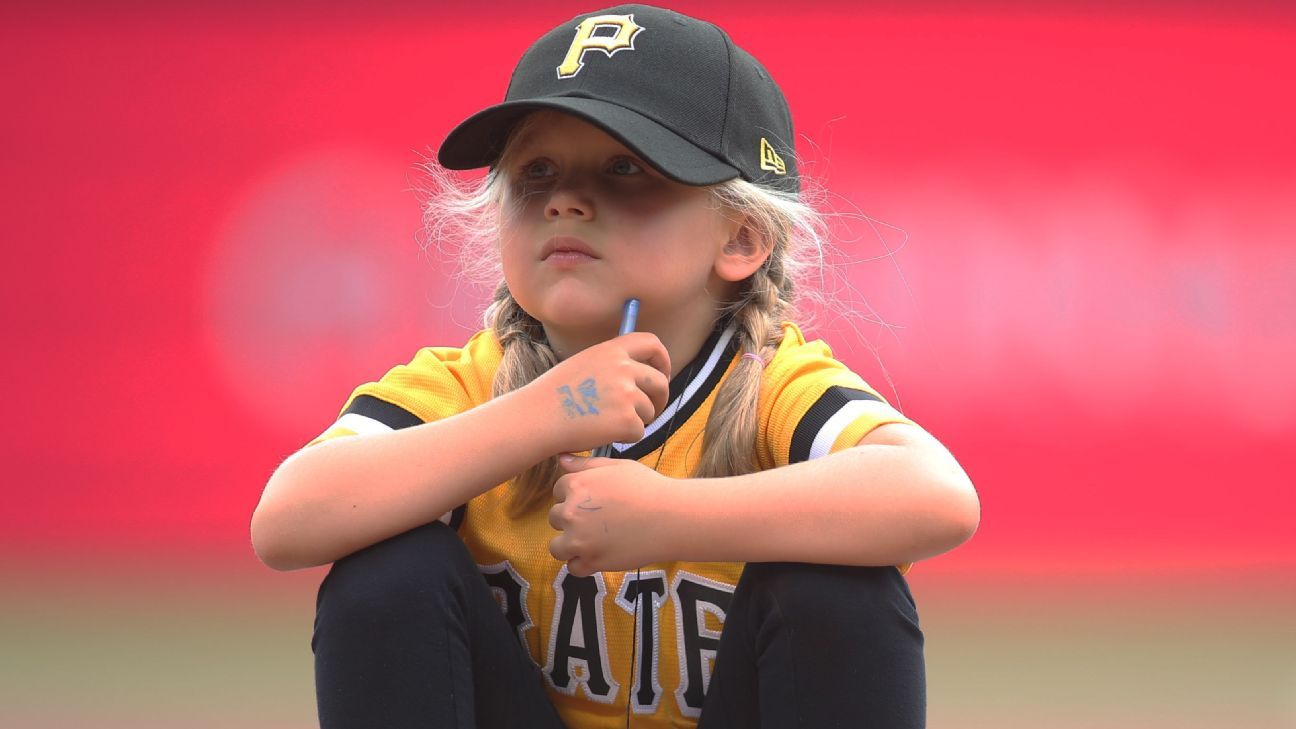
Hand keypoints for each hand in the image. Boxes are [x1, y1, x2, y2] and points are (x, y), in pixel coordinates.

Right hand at [524, 333, 669, 455]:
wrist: (535, 419)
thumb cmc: (554, 397)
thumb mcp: (583, 365)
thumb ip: (611, 364)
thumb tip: (641, 373)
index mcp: (611, 350)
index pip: (652, 344)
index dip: (662, 359)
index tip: (662, 373)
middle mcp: (622, 368)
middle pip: (660, 382)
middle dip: (659, 399)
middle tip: (650, 411)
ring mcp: (626, 394)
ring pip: (649, 411)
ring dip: (636, 421)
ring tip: (606, 425)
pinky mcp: (627, 420)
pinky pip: (639, 432)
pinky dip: (624, 438)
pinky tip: (601, 435)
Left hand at [548, 455, 675, 575]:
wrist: (671, 518)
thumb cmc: (648, 488)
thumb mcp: (617, 467)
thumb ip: (585, 464)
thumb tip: (560, 459)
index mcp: (576, 485)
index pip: (558, 491)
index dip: (574, 496)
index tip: (594, 501)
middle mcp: (571, 512)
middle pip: (555, 518)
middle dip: (572, 519)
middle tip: (598, 520)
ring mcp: (579, 540)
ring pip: (558, 546)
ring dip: (571, 544)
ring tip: (595, 540)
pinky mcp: (591, 562)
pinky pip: (573, 568)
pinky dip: (584, 564)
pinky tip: (600, 554)